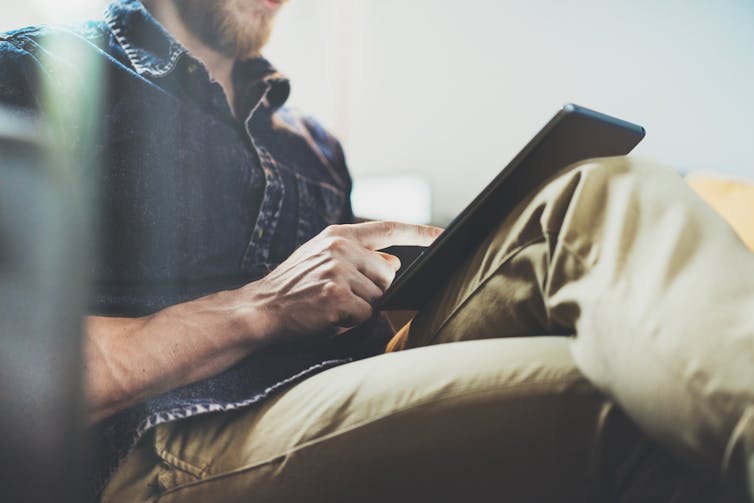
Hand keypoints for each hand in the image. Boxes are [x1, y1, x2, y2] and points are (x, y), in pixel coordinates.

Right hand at [241, 221, 442, 342]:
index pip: (388, 228)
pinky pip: (365, 315)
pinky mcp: (337, 295)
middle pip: (388, 274)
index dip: (419, 232)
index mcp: (338, 235)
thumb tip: (394, 264)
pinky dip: (352, 322)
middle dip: (375, 291)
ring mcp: (338, 270)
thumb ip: (358, 257)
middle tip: (343, 296)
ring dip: (361, 308)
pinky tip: (330, 316)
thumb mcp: (322, 259)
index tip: (442, 235)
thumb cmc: (294, 286)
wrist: (260, 308)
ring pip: (378, 297)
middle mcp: (340, 248)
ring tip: (332, 305)